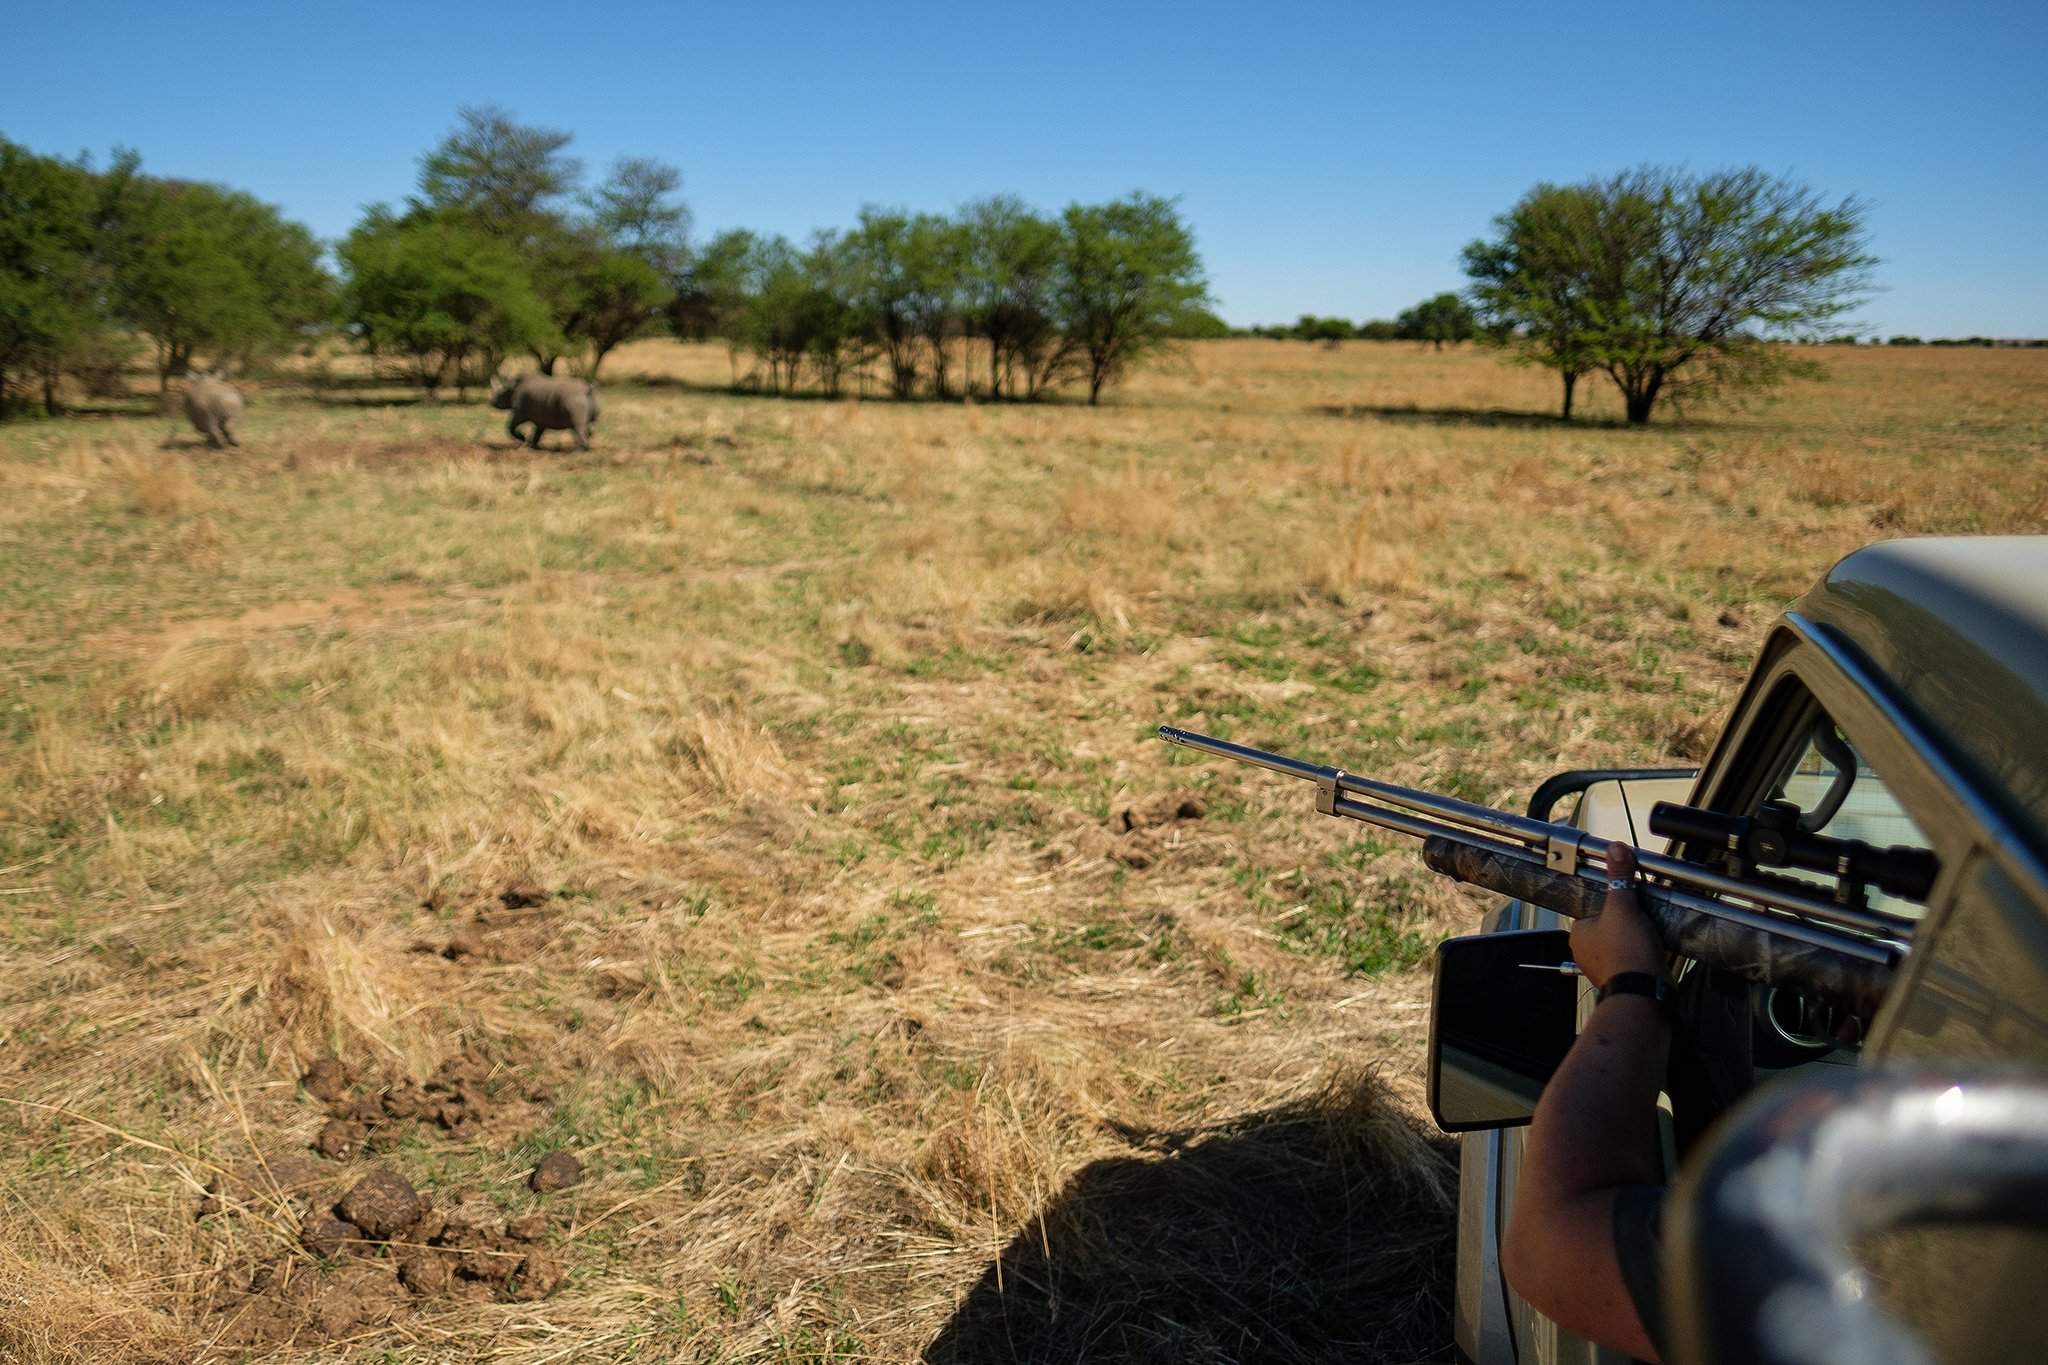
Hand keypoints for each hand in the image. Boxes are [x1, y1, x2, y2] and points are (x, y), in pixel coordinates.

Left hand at [1570, 844, 1665, 988]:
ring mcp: (1605, 965)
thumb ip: (1620, 877)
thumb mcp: (1623, 907)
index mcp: (1579, 932)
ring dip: (1636, 934)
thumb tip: (1615, 849)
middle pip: (1608, 924)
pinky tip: (1653, 945)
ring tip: (1649, 929)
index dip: (1611, 900)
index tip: (1626, 896)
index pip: (1591, 906)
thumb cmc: (1626, 953)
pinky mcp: (1624, 976)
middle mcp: (1587, 951)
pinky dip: (1642, 950)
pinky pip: (1633, 956)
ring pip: (1621, 940)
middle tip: (1642, 913)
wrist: (1645, 992)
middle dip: (1626, 919)